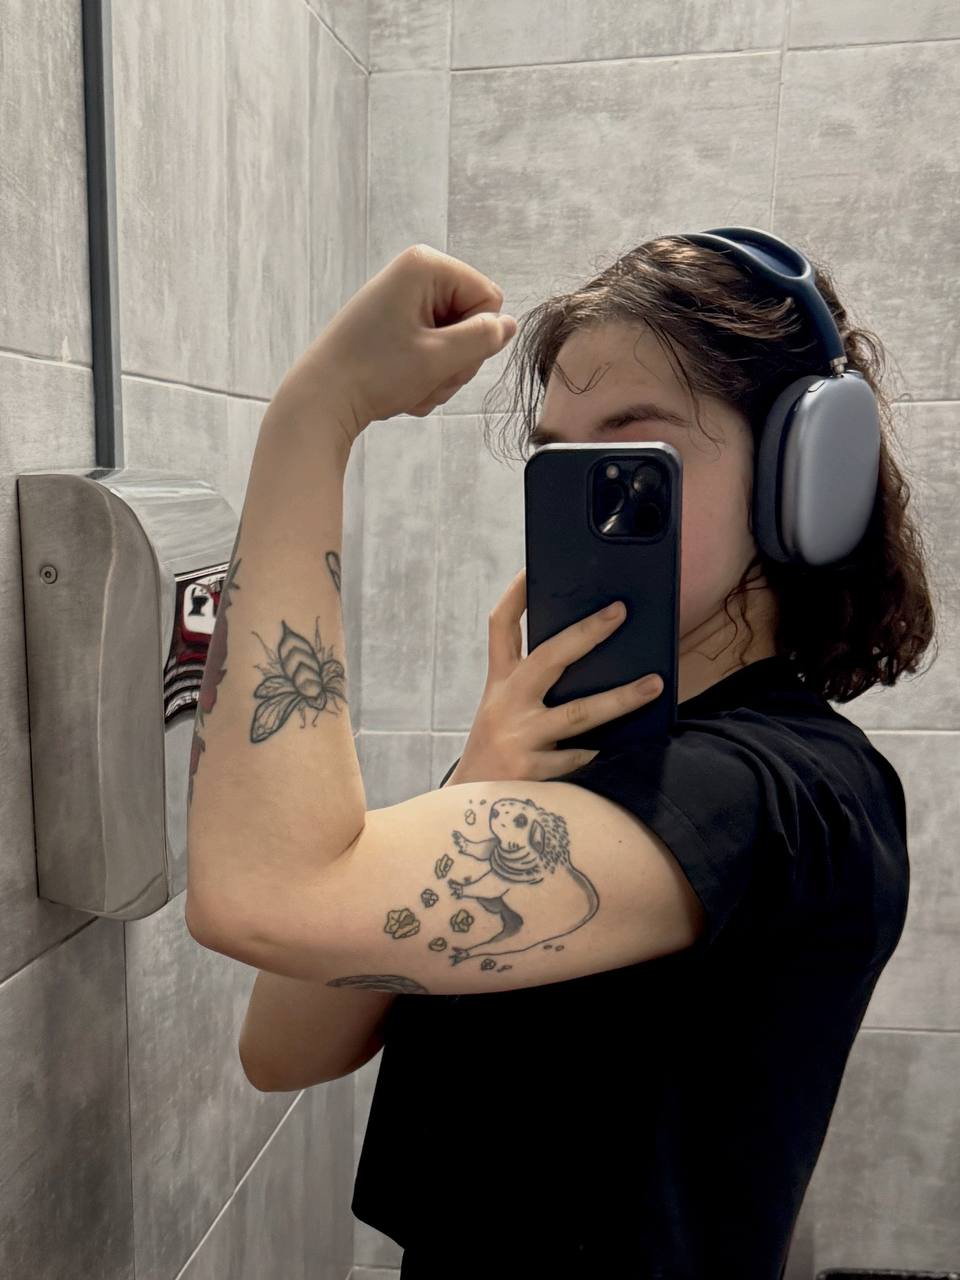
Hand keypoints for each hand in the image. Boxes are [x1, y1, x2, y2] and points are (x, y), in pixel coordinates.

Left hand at [274, 244, 516, 446]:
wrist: (322, 399)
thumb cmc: (374, 373)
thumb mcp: (439, 358)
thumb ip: (483, 339)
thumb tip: (508, 325)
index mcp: (425, 265)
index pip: (489, 300)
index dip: (477, 337)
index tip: (442, 356)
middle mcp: (414, 273)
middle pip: (471, 321)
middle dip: (456, 359)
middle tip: (424, 377)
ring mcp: (403, 299)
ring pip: (454, 341)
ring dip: (440, 373)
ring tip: (409, 384)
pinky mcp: (394, 322)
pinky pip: (431, 348)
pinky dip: (424, 374)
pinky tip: (400, 386)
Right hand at [449, 569, 663, 783]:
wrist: (465, 811)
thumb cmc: (498, 753)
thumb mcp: (501, 712)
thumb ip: (534, 688)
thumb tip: (594, 661)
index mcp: (499, 684)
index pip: (501, 628)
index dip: (516, 595)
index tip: (533, 567)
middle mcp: (505, 704)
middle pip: (548, 657)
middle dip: (586, 632)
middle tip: (620, 612)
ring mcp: (519, 738)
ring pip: (578, 713)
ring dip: (621, 698)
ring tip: (654, 684)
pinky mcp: (533, 773)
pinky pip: (582, 759)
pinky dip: (605, 754)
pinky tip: (632, 750)